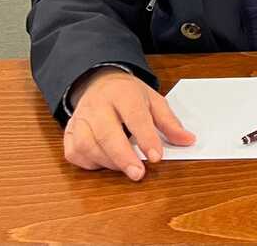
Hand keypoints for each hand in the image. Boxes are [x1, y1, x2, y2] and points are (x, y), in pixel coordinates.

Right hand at [63, 67, 195, 180]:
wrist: (99, 82)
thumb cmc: (128, 95)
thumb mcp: (154, 101)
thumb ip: (170, 122)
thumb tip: (187, 140)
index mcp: (123, 93)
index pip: (135, 116)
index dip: (146, 138)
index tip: (157, 157)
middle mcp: (98, 105)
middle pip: (107, 133)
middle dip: (123, 157)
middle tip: (138, 173)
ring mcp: (80, 118)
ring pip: (87, 145)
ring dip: (108, 162)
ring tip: (126, 167)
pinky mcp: (69, 132)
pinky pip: (74, 153)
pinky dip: (90, 163)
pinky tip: (105, 163)